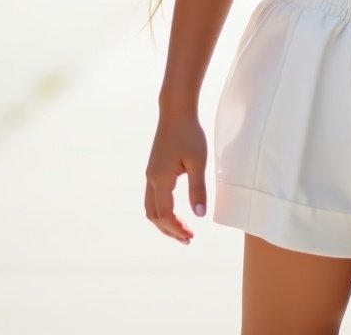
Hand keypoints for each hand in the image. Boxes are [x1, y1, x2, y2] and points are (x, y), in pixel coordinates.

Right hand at [144, 112, 207, 244]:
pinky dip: (162, 210)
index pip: (165, 215)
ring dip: (164, 222)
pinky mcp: (154, 168)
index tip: (191, 236)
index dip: (177, 229)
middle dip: (170, 230)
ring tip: (182, 229)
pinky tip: (176, 210)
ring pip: (151, 207)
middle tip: (188, 239)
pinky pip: (153, 197)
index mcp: (161, 180)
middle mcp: (152, 179)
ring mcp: (151, 174)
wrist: (175, 111)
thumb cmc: (189, 134)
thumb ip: (198, 189)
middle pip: (154, 216)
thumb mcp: (198, 162)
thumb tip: (200, 214)